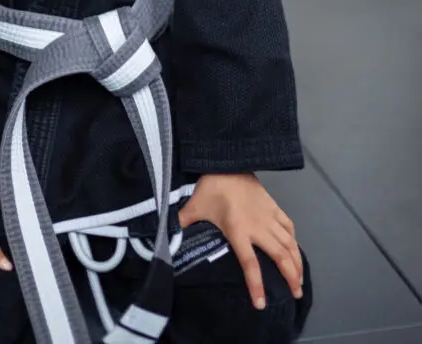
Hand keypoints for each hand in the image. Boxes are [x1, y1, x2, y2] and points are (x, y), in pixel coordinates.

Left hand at [178, 173, 302, 310]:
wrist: (227, 161)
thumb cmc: (211, 187)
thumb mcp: (194, 207)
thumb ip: (182, 224)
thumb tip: (165, 237)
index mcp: (238, 231)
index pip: (250, 264)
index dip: (256, 285)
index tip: (261, 304)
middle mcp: (258, 227)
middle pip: (279, 256)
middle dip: (291, 277)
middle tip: (296, 294)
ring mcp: (268, 216)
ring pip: (288, 243)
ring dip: (297, 261)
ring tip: (300, 279)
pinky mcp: (273, 205)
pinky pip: (288, 225)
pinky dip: (294, 239)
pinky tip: (295, 248)